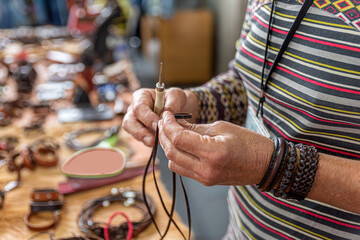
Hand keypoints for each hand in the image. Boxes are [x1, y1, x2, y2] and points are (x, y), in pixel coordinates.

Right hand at [122, 88, 197, 146]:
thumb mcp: (177, 95)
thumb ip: (172, 103)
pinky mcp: (142, 132)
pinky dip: (149, 142)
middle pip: (129, 122)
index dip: (147, 117)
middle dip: (140, 132)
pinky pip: (142, 139)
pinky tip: (159, 143)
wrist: (181, 107)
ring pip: (133, 133)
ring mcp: (137, 122)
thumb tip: (166, 113)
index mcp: (142, 96)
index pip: (139, 107)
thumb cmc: (175, 98)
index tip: (157, 124)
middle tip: (152, 140)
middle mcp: (136, 109)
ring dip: (144, 139)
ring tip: (155, 143)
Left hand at [158, 111, 273, 185]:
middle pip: (171, 152)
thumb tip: (174, 122)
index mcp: (213, 152)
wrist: (264, 164)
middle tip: (164, 122)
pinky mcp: (204, 181)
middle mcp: (206, 168)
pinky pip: (182, 169)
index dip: (168, 125)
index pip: (178, 138)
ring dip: (168, 146)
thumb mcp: (221, 128)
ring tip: (170, 132)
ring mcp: (204, 178)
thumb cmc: (248, 142)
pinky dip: (176, 156)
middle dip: (163, 134)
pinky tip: (179, 144)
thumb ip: (194, 127)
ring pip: (173, 162)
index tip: (166, 115)